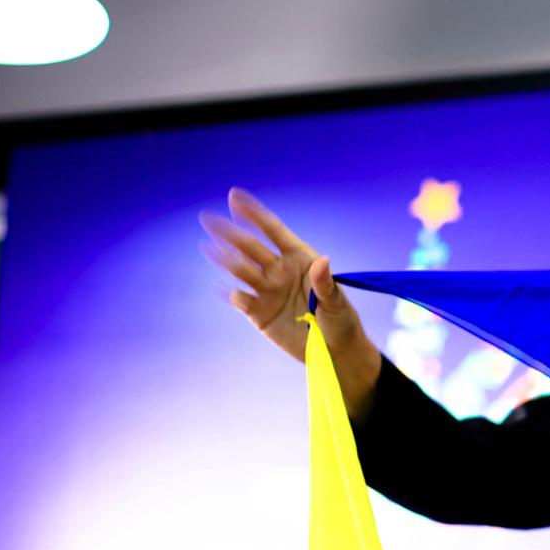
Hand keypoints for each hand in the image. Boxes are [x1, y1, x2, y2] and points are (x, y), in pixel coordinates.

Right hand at [197, 187, 367, 364]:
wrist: (335, 352)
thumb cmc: (341, 321)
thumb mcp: (337, 302)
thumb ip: (326, 284)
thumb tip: (322, 261)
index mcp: (299, 259)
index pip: (273, 231)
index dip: (254, 214)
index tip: (234, 196)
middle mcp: (279, 271)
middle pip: (250, 247)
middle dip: (230, 233)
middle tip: (208, 219)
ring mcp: (268, 291)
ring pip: (242, 271)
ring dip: (226, 259)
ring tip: (209, 247)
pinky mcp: (259, 313)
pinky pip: (242, 300)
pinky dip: (234, 294)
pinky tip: (228, 289)